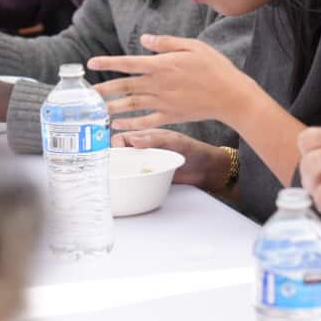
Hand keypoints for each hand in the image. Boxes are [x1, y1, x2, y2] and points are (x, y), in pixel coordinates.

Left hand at [88, 34, 251, 130]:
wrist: (231, 95)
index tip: (90, 63)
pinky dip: (130, 124)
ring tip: (95, 109)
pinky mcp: (171, 116)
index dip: (107, 63)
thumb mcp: (192, 46)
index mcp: (162, 65)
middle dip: (103, 89)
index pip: (128, 63)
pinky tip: (117, 124)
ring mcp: (163, 102)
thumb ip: (166, 43)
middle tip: (85, 94)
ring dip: (111, 107)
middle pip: (124, 87)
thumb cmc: (214, 67)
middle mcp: (158, 85)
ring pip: (131, 105)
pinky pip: (145, 121)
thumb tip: (145, 40)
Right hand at [113, 129, 231, 188]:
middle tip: (113, 169)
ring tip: (119, 178)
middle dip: (113, 161)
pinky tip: (130, 185)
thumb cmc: (194, 150)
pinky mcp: (151, 177)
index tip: (115, 155)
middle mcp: (143, 150)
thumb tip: (133, 140)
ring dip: (121, 172)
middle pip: (119, 154)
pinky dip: (130, 181)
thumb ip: (154, 140)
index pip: (121, 138)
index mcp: (146, 136)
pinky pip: (135, 178)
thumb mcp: (174, 141)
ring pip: (125, 167)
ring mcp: (146, 164)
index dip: (114, 146)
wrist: (208, 170)